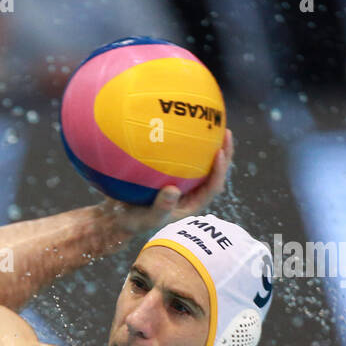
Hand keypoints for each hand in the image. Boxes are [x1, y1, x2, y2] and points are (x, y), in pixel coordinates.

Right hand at [97, 128, 233, 236]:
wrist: (120, 217)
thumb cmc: (134, 221)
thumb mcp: (147, 219)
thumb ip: (161, 208)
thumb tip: (173, 190)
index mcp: (192, 203)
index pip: (213, 186)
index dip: (220, 170)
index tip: (219, 152)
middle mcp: (192, 191)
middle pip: (213, 171)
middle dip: (223, 152)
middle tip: (225, 132)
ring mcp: (182, 181)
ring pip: (201, 162)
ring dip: (209, 145)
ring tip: (212, 124)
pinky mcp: (171, 173)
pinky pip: (181, 156)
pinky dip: (185, 143)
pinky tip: (180, 125)